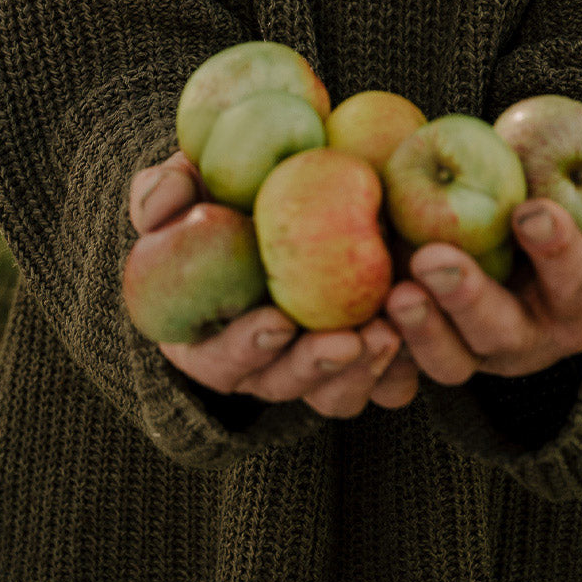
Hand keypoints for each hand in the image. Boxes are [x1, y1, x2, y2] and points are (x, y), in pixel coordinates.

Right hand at [128, 151, 419, 417]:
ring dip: (362, 373)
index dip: (243, 348)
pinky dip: (401, 368)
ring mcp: (313, 370)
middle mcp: (260, 365)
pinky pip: (386, 385)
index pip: (219, 361)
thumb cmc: (225, 193)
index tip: (276, 321)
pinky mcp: (364, 364)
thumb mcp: (186, 185)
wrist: (287, 194)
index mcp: (206, 337)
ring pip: (336, 396)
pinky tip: (417, 334)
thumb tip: (165, 205)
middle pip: (283, 387)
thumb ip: (163, 192)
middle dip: (314, 370)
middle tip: (348, 339)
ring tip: (390, 332)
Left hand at [383, 144, 581, 381]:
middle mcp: (529, 343)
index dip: (557, 251)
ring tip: (395, 293)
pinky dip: (379, 353)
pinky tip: (355, 322)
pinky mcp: (426, 359)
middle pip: (500, 333)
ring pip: (448, 362)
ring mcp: (474, 356)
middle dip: (467, 300)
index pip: (576, 284)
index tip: (531, 210)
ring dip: (419, 332)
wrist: (526, 264)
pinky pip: (399, 371)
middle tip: (433, 258)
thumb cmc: (576, 231)